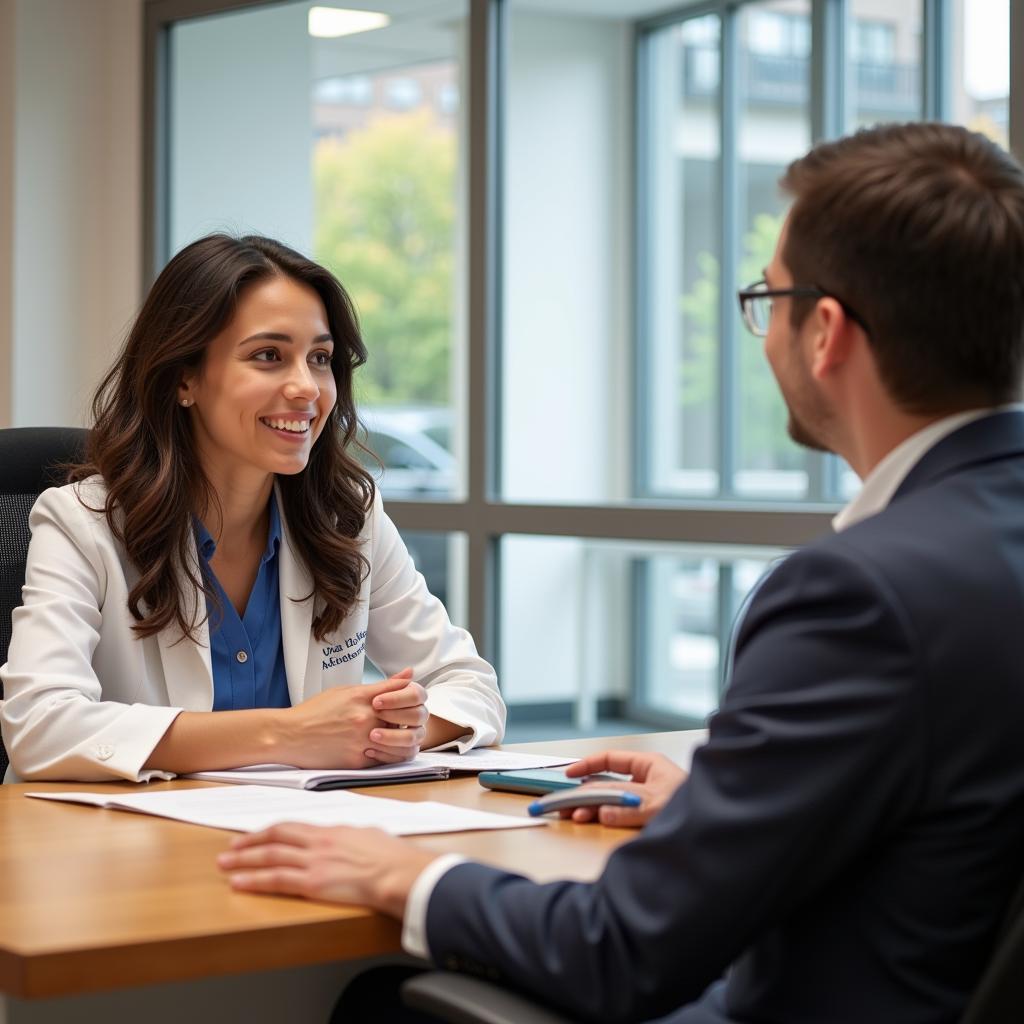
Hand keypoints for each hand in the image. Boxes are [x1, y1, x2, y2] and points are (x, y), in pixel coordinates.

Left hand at [217, 822, 437, 917]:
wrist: (397, 872)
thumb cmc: (391, 856)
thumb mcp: (369, 835)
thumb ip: (352, 836)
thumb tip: (350, 838)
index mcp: (331, 830)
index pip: (292, 827)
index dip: (270, 831)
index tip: (255, 835)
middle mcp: (318, 842)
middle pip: (275, 837)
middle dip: (249, 843)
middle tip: (230, 848)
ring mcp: (313, 862)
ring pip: (270, 857)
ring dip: (244, 861)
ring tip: (225, 864)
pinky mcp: (313, 882)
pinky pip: (276, 880)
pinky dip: (255, 881)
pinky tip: (239, 883)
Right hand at [277, 670, 417, 767]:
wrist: (289, 735)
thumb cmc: (315, 712)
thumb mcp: (346, 691)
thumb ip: (380, 687)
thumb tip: (408, 675)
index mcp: (362, 696)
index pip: (402, 692)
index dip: (410, 697)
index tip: (408, 701)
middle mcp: (365, 717)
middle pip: (406, 717)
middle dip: (407, 719)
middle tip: (402, 721)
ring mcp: (363, 739)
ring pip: (402, 741)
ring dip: (402, 739)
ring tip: (394, 737)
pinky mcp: (358, 760)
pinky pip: (386, 759)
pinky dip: (388, 754)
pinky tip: (380, 749)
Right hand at [562, 751, 686, 826]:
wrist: (718, 828)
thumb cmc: (694, 805)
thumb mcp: (657, 804)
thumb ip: (627, 808)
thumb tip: (601, 812)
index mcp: (648, 764)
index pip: (611, 758)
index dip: (588, 764)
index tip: (569, 773)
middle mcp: (645, 779)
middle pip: (607, 781)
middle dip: (586, 791)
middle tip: (566, 802)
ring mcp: (646, 797)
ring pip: (611, 798)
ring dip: (592, 806)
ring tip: (575, 815)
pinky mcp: (648, 815)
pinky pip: (620, 812)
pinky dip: (604, 816)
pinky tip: (593, 819)